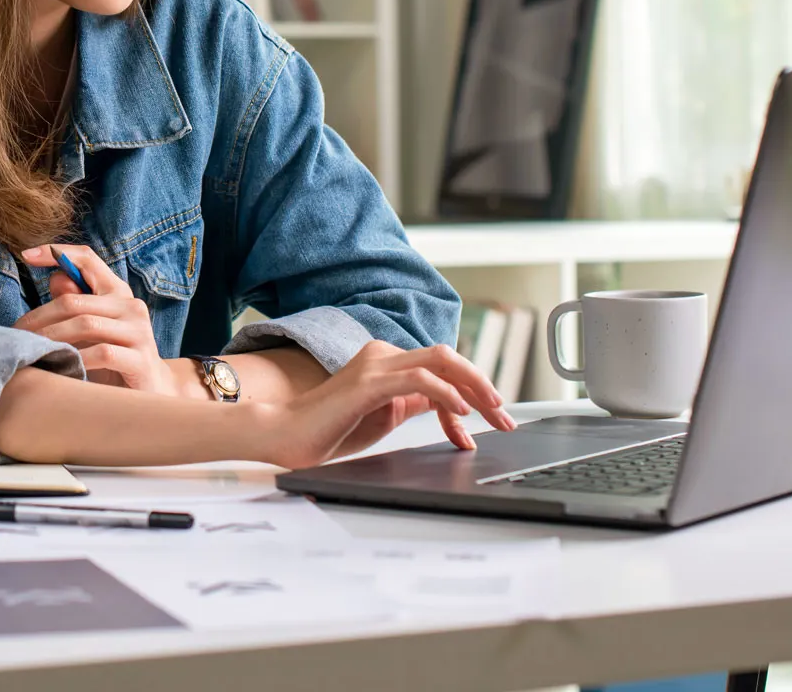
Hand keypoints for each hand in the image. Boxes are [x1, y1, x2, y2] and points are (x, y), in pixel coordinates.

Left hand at [13, 244, 185, 395]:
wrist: (152, 393)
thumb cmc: (114, 360)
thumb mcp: (91, 330)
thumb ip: (76, 303)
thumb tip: (56, 278)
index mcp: (117, 292)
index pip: (87, 258)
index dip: (56, 252)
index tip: (26, 255)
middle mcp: (130, 306)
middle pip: (74, 300)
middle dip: (39, 317)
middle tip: (17, 334)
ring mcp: (139, 331)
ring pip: (85, 324)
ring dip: (52, 338)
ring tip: (32, 351)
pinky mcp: (141, 358)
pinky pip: (102, 353)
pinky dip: (77, 359)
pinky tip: (62, 367)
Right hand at [256, 341, 517, 470]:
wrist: (285, 435)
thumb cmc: (328, 430)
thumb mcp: (384, 416)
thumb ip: (411, 403)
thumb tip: (444, 403)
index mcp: (386, 363)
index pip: (442, 369)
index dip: (471, 395)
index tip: (488, 425)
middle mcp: (383, 355)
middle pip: (449, 358)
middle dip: (483, 386)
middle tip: (506, 418)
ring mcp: (376, 364)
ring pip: (441, 360)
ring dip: (475, 387)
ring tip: (494, 413)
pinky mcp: (369, 382)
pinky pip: (419, 379)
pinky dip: (446, 393)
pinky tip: (461, 413)